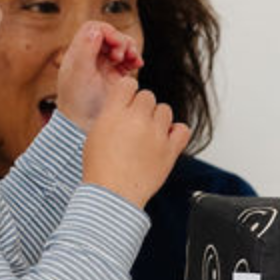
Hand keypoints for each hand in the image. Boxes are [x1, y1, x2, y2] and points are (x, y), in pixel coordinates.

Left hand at [55, 21, 144, 131]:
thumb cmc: (78, 103)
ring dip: (129, 48)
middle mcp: (91, 57)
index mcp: (78, 53)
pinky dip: (134, 58)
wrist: (84, 126)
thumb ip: (85, 49)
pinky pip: (127, 60)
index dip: (108, 32)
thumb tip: (96, 30)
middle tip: (121, 56)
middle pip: (109, 35)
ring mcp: (103, 67)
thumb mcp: (79, 74)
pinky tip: (136, 64)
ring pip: (120, 46)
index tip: (115, 45)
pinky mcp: (115, 77)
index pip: (94, 28)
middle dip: (120, 41)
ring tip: (132, 60)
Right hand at [80, 75, 191, 207]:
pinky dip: (176, 132)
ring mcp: (156, 134)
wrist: (112, 194)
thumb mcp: (96, 133)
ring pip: (165, 110)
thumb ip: (112, 115)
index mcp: (115, 113)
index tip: (128, 103)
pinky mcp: (170, 150)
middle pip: (148, 96)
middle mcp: (137, 119)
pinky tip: (165, 139)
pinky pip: (182, 129)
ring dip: (158, 119)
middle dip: (142, 108)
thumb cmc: (101, 169)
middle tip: (136, 125)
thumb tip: (124, 107)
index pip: (129, 84)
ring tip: (149, 135)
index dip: (128, 93)